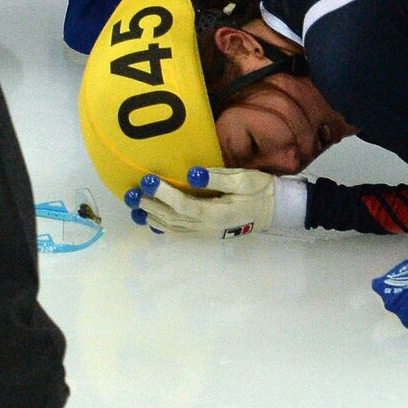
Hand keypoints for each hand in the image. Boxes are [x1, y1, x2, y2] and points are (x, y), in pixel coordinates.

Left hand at [125, 167, 299, 237]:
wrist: (275, 209)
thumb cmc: (260, 191)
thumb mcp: (243, 179)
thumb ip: (217, 178)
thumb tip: (191, 174)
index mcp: (216, 213)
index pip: (183, 205)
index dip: (163, 194)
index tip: (148, 181)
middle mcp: (207, 227)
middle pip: (171, 218)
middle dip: (150, 205)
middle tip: (132, 192)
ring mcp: (205, 232)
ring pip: (172, 227)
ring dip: (151, 216)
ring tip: (135, 205)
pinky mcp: (205, 233)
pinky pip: (178, 232)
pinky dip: (162, 226)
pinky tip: (151, 219)